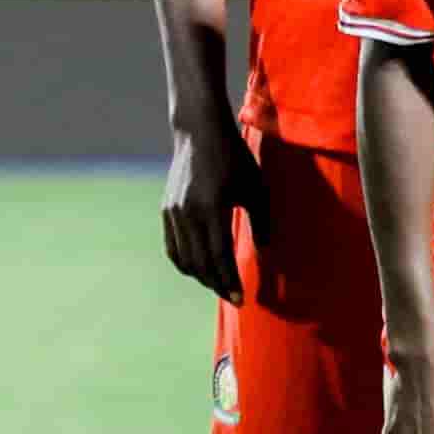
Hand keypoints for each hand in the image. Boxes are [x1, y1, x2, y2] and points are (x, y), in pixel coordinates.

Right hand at [161, 116, 264, 301]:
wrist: (200, 134)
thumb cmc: (236, 159)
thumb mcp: (256, 188)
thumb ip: (262, 222)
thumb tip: (267, 253)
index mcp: (212, 209)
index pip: (219, 257)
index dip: (229, 280)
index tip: (240, 299)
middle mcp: (188, 214)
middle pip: (200, 263)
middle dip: (217, 284)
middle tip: (233, 298)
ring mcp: (173, 213)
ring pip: (183, 258)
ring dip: (201, 276)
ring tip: (219, 285)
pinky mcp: (166, 211)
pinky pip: (173, 246)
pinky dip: (186, 262)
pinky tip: (200, 269)